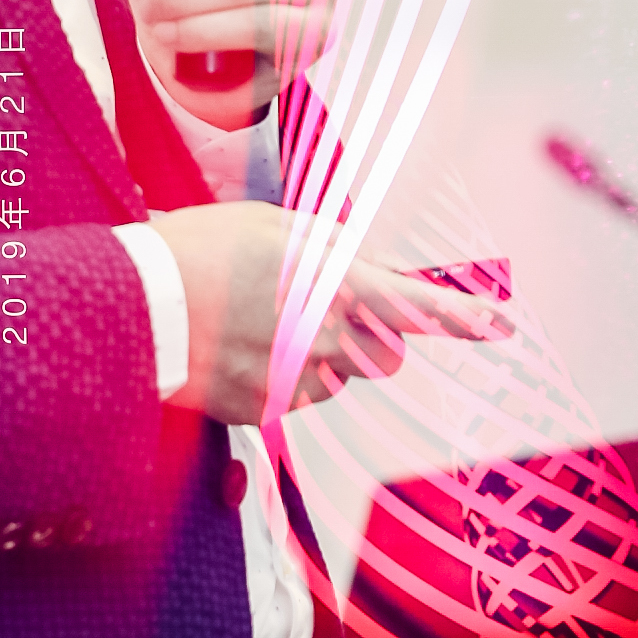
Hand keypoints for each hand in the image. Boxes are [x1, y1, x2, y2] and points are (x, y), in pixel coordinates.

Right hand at [147, 202, 509, 421]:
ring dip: (312, 359)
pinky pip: (289, 399)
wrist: (137, 304)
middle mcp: (324, 338)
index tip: (500, 326)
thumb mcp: (270, 227)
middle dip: (365, 339)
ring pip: (333, 379)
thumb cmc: (199, 250)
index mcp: (334, 284)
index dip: (462, 317)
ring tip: (252, 326)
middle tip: (311, 313)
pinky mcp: (262, 409)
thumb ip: (332, 251)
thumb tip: (367, 272)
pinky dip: (271, 380)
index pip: (415, 304)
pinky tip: (233, 351)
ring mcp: (294, 379)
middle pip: (381, 353)